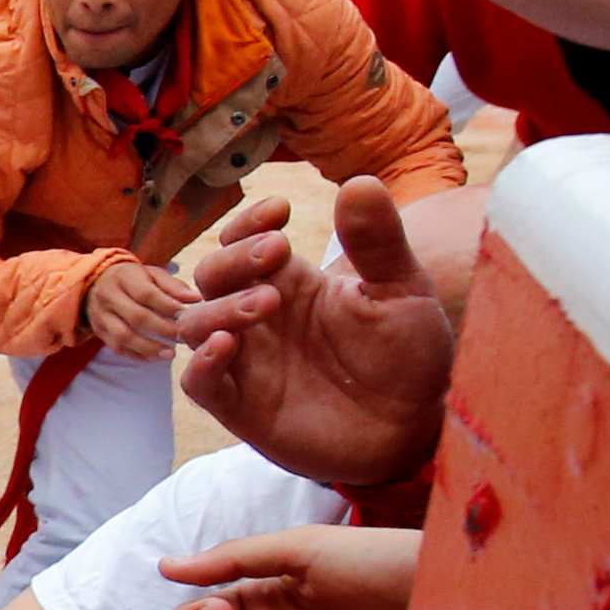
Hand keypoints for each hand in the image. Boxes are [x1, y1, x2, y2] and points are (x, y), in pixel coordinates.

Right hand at [85, 261, 196, 360]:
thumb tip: (196, 299)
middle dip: (162, 329)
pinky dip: (138, 355)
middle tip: (183, 337)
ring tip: (170, 354)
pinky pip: (117, 348)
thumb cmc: (132, 279)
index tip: (186, 315)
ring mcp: (101, 316)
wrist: (94, 284)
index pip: (147, 294)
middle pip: (136, 316)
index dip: (168, 306)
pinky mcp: (99, 332)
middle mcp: (108, 296)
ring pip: (123, 336)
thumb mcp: (151, 274)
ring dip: (149, 347)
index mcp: (124, 277)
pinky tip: (155, 358)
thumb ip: (173, 286)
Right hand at [174, 179, 452, 485]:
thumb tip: (359, 182)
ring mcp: (247, 364)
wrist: (415, 427)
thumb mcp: (403, 290)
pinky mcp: (242, 408)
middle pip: (210, 277)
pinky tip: (225, 346)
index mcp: (292, 283)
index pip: (243, 241)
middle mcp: (260, 320)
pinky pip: (199, 385)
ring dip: (220, 307)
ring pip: (195, 325)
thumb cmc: (408, 356)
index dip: (248, 223)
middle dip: (234, 259)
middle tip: (276, 252)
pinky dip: (202, 365)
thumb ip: (379, 242)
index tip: (280, 211)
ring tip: (265, 303)